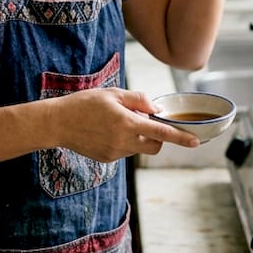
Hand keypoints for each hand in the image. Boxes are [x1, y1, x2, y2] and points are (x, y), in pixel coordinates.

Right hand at [52, 88, 199, 161]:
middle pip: (154, 145)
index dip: (181, 138)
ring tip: (116, 122)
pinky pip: (125, 151)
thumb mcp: (113, 93)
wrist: (57, 123)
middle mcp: (123, 142)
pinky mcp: (107, 159)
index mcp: (127, 123)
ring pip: (139, 148)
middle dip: (158, 137)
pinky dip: (124, 142)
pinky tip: (106, 131)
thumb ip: (139, 100)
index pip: (161, 133)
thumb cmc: (85, 103)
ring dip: (138, 137)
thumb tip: (158, 110)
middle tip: (144, 121)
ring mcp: (115, 153)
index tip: (196, 142)